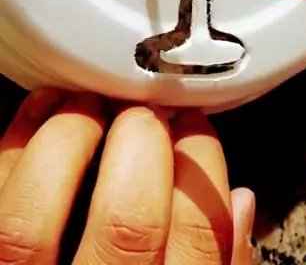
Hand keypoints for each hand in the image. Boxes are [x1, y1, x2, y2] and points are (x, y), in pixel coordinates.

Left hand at [0, 89, 254, 263]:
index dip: (200, 169)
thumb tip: (239, 203)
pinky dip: (15, 144)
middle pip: (122, 226)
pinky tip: (45, 116)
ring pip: (29, 220)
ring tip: (91, 108)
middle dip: (142, 146)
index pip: (193, 240)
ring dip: (68, 139)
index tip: (195, 131)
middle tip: (148, 115)